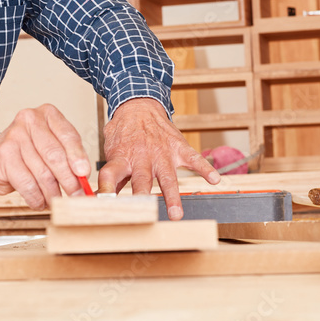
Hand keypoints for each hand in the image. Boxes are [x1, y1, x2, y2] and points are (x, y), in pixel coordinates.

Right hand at [0, 104, 91, 209]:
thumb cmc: (26, 152)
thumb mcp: (50, 146)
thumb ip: (67, 157)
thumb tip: (83, 178)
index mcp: (47, 113)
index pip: (68, 135)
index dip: (78, 156)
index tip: (84, 173)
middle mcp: (30, 119)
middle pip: (55, 155)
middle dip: (69, 180)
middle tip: (77, 195)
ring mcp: (15, 136)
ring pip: (43, 173)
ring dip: (53, 193)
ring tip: (56, 201)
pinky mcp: (4, 155)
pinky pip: (27, 183)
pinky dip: (37, 198)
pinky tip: (40, 201)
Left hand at [97, 97, 220, 219]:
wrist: (138, 106)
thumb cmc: (124, 132)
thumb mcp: (113, 151)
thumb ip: (113, 176)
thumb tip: (105, 199)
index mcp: (122, 158)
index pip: (110, 174)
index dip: (106, 189)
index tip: (105, 203)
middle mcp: (142, 157)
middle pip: (142, 179)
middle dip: (143, 197)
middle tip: (144, 214)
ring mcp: (162, 152)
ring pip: (168, 177)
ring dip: (172, 196)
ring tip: (176, 213)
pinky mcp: (178, 147)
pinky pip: (194, 159)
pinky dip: (205, 168)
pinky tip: (214, 179)